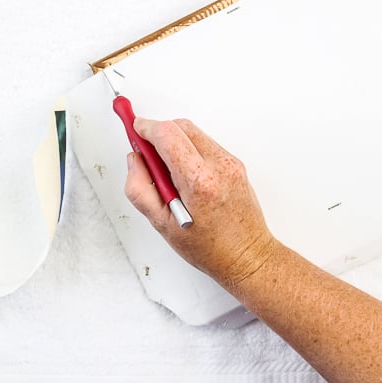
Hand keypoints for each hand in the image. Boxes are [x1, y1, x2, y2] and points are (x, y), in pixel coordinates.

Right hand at [124, 117, 276, 285]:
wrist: (247, 255)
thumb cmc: (210, 247)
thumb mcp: (163, 224)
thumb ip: (140, 189)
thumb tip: (134, 161)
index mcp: (199, 181)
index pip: (168, 135)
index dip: (146, 128)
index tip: (135, 129)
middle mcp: (219, 166)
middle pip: (182, 127)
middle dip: (159, 133)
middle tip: (146, 153)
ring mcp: (231, 163)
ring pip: (194, 134)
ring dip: (175, 142)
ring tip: (168, 173)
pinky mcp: (236, 164)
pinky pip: (206, 145)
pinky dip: (190, 151)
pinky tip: (185, 176)